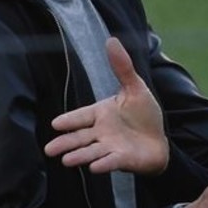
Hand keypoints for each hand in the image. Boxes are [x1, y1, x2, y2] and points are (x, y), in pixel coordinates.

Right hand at [44, 37, 169, 174]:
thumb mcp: (135, 88)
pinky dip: (104, 164)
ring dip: (80, 156)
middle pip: (80, 137)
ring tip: (66, 160)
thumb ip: (122, 67)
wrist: (159, 141)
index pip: (81, 116)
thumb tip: (111, 39)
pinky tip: (94, 167)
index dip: (70, 120)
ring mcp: (111, 147)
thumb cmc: (144, 115)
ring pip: (92, 151)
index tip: (55, 124)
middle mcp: (102, 132)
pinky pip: (111, 161)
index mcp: (101, 113)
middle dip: (65, 143)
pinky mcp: (123, 159)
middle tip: (48, 149)